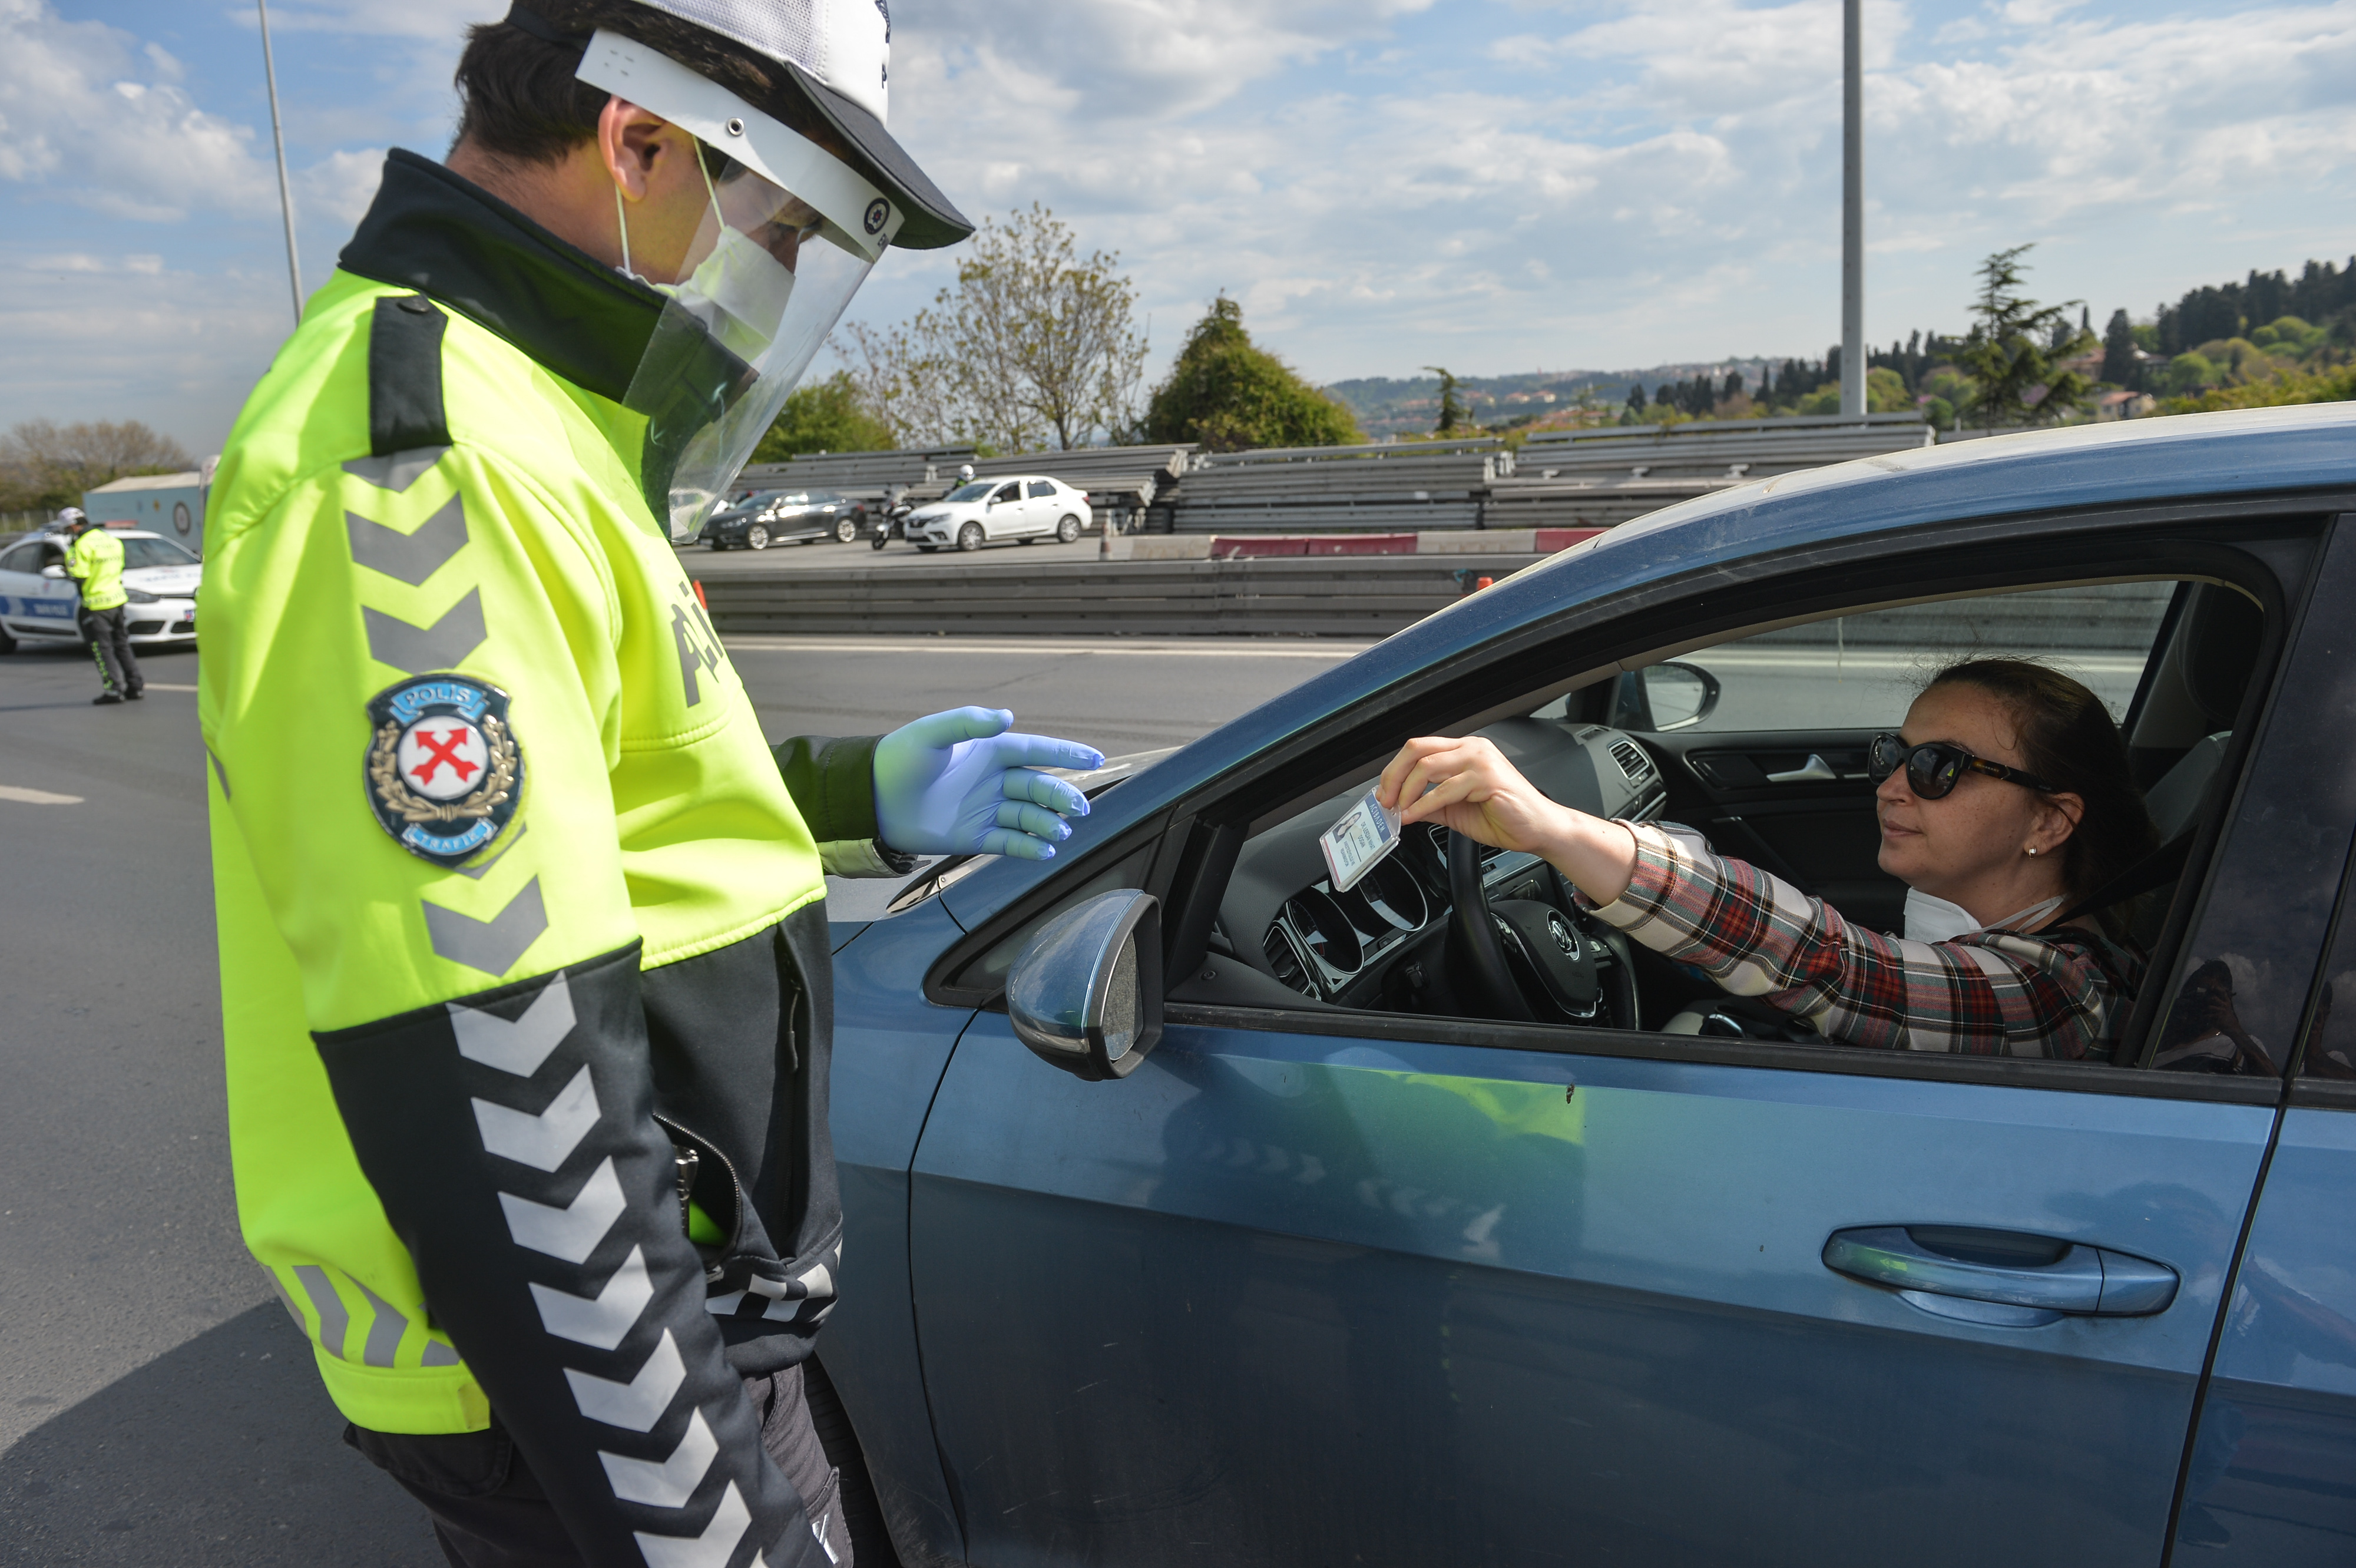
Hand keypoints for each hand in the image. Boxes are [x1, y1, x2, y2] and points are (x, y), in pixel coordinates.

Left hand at [873, 707, 1104, 860]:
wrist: (872, 799)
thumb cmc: (900, 758)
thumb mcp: (932, 733)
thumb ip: (969, 723)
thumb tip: (1008, 717)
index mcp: (991, 751)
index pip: (1037, 751)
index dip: (1066, 754)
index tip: (1095, 758)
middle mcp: (994, 780)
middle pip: (1039, 788)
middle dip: (1062, 797)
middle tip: (1080, 808)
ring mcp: (987, 810)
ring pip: (1029, 817)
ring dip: (1048, 824)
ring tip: (1060, 831)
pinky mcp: (975, 837)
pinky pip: (1010, 842)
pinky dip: (1029, 847)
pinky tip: (1045, 850)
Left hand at [1376, 735, 1638, 903]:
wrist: (1538, 829)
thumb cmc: (1503, 816)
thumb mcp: (1454, 809)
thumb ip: (1429, 802)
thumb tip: (1399, 805)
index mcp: (1464, 750)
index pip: (1419, 748)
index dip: (1395, 769)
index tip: (1384, 792)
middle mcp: (1472, 749)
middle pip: (1417, 749)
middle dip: (1394, 775)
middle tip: (1385, 799)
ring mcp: (1481, 760)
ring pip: (1428, 766)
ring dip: (1406, 792)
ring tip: (1399, 811)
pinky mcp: (1488, 778)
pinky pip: (1446, 789)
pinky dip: (1424, 804)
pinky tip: (1415, 816)